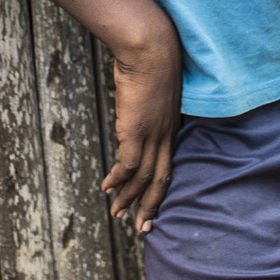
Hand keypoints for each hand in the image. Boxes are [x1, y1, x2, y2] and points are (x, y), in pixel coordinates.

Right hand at [101, 26, 181, 232]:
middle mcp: (165, 135)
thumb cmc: (150, 62)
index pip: (168, 166)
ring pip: (144, 177)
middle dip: (150, 206)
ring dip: (130, 198)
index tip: (153, 208)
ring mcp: (152, 134)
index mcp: (171, 128)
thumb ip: (146, 105)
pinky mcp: (136, 130)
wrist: (152, 50)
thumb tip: (135, 108)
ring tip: (118, 215)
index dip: (161, 189)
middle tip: (142, 229)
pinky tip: (108, 188)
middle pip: (161, 179)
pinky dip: (118, 179)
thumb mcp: (152, 90)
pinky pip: (128, 164)